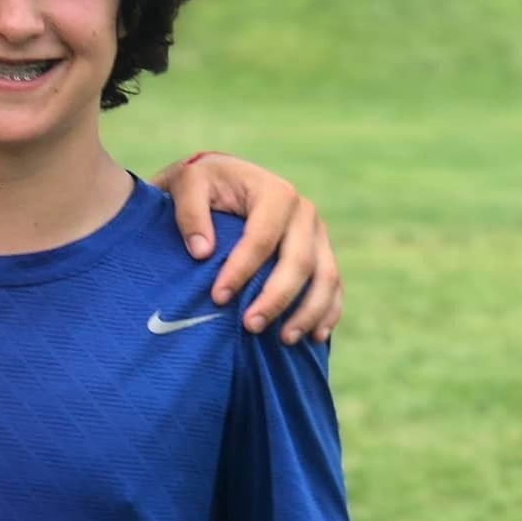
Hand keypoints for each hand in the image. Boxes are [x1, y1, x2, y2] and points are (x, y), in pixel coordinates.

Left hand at [154, 153, 342, 343]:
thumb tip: (202, 251)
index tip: (217, 298)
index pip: (263, 237)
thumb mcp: (187, 184)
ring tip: (284, 339)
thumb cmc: (202, 185)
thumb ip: (190, 212)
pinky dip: (328, 312)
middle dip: (276, 297)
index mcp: (275, 193)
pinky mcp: (321, 253)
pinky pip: (334, 286)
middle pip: (299, 261)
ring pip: (326, 277)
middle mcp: (304, 212)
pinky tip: (313, 337)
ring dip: (308, 312)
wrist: (223, 181)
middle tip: (251, 326)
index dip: (242, 270)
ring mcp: (317, 235)